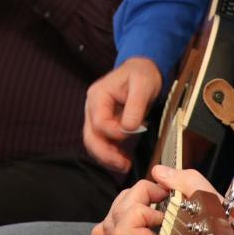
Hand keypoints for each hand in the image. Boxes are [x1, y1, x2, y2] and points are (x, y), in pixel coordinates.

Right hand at [83, 57, 161, 172]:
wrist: (141, 69)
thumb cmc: (141, 74)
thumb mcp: (143, 85)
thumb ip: (135, 107)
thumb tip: (129, 128)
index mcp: (98, 95)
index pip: (99, 122)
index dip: (114, 132)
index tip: (133, 132)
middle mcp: (92, 107)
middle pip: (90, 136)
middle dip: (105, 153)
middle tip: (123, 165)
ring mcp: (96, 116)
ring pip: (94, 142)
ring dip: (107, 156)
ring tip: (124, 165)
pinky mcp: (104, 123)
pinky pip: (102, 141)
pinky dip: (110, 152)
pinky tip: (123, 159)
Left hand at [91, 165, 219, 234]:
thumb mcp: (213, 206)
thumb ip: (186, 183)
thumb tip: (158, 173)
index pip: (125, 229)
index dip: (139, 206)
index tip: (164, 200)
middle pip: (113, 225)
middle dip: (134, 199)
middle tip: (160, 194)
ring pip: (105, 233)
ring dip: (123, 208)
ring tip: (148, 203)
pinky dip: (108, 229)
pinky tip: (129, 218)